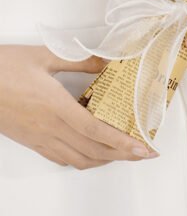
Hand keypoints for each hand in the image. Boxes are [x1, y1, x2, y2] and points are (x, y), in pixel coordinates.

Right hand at [0, 45, 157, 168]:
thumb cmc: (5, 67)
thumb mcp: (45, 55)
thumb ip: (80, 60)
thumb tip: (106, 62)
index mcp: (55, 106)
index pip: (95, 131)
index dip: (122, 142)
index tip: (142, 148)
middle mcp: (49, 128)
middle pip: (92, 150)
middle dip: (121, 154)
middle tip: (143, 153)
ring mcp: (38, 138)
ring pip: (77, 159)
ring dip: (103, 159)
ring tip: (122, 152)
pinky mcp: (30, 141)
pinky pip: (61, 157)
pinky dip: (82, 158)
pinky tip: (90, 150)